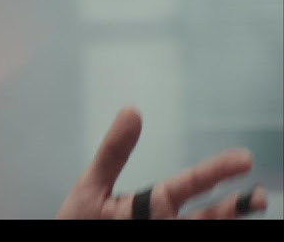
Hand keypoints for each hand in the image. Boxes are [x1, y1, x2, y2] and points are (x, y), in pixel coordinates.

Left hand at [56, 106, 267, 218]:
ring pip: (205, 230)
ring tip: (245, 211)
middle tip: (260, 197)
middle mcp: (168, 221)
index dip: (217, 171)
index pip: (193, 184)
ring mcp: (167, 236)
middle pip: (210, 215)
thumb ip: (113, 152)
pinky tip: (217, 225)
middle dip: (236, 207)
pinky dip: (205, 234)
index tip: (244, 159)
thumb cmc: (79, 220)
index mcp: (155, 201)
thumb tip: (132, 110)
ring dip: (226, 222)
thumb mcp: (93, 184)